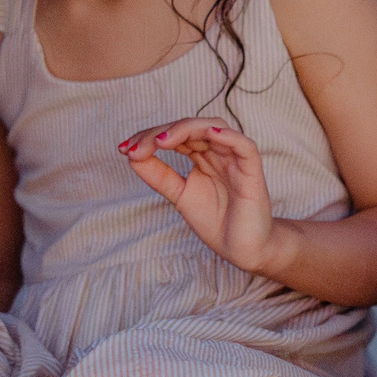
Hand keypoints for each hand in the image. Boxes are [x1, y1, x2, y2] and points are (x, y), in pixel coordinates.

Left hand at [120, 118, 283, 275]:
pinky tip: (208, 134)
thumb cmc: (216, 221)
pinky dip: (228, 136)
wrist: (242, 249)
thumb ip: (159, 175)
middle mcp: (218, 152)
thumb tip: (132, 155)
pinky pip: (244, 146)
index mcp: (202, 156)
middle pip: (190, 127)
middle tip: (136, 146)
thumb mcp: (179, 195)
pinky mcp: (252, 171)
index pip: (175, 135)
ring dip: (187, 129)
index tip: (123, 149)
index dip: (148, 137)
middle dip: (161, 132)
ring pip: (214, 128)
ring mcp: (235, 159)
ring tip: (162, 140)